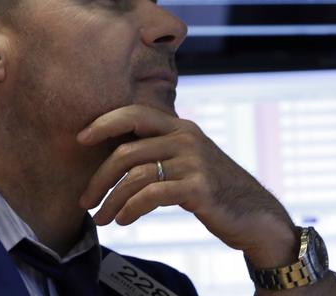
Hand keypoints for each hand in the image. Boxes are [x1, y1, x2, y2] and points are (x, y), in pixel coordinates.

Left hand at [76, 104, 298, 268]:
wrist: (256, 215)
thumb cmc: (213, 189)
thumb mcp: (188, 160)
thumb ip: (160, 151)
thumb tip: (116, 157)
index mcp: (181, 127)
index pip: (134, 114)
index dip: (104, 123)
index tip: (80, 138)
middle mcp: (186, 137)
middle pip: (127, 151)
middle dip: (99, 178)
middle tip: (85, 200)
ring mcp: (194, 161)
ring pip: (136, 176)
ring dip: (112, 200)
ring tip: (101, 218)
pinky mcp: (199, 187)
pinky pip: (152, 195)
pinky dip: (131, 209)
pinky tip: (123, 220)